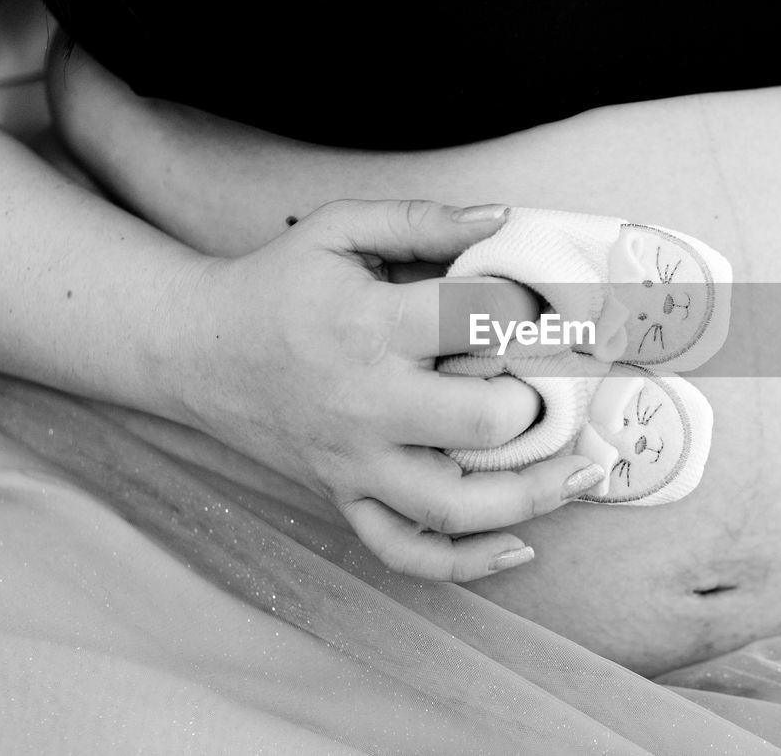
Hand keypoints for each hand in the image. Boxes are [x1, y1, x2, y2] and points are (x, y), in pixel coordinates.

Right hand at [175, 199, 603, 580]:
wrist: (197, 350)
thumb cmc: (280, 284)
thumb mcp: (341, 229)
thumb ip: (424, 220)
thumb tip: (507, 218)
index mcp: (370, 326)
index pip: (477, 321)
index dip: (532, 310)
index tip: (558, 307)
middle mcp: (367, 404)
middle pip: (483, 422)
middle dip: (539, 405)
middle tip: (562, 387)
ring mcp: (355, 464)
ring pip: (456, 507)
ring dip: (534, 497)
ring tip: (583, 473)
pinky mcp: (345, 498)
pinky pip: (405, 550)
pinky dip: (465, 563)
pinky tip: (517, 546)